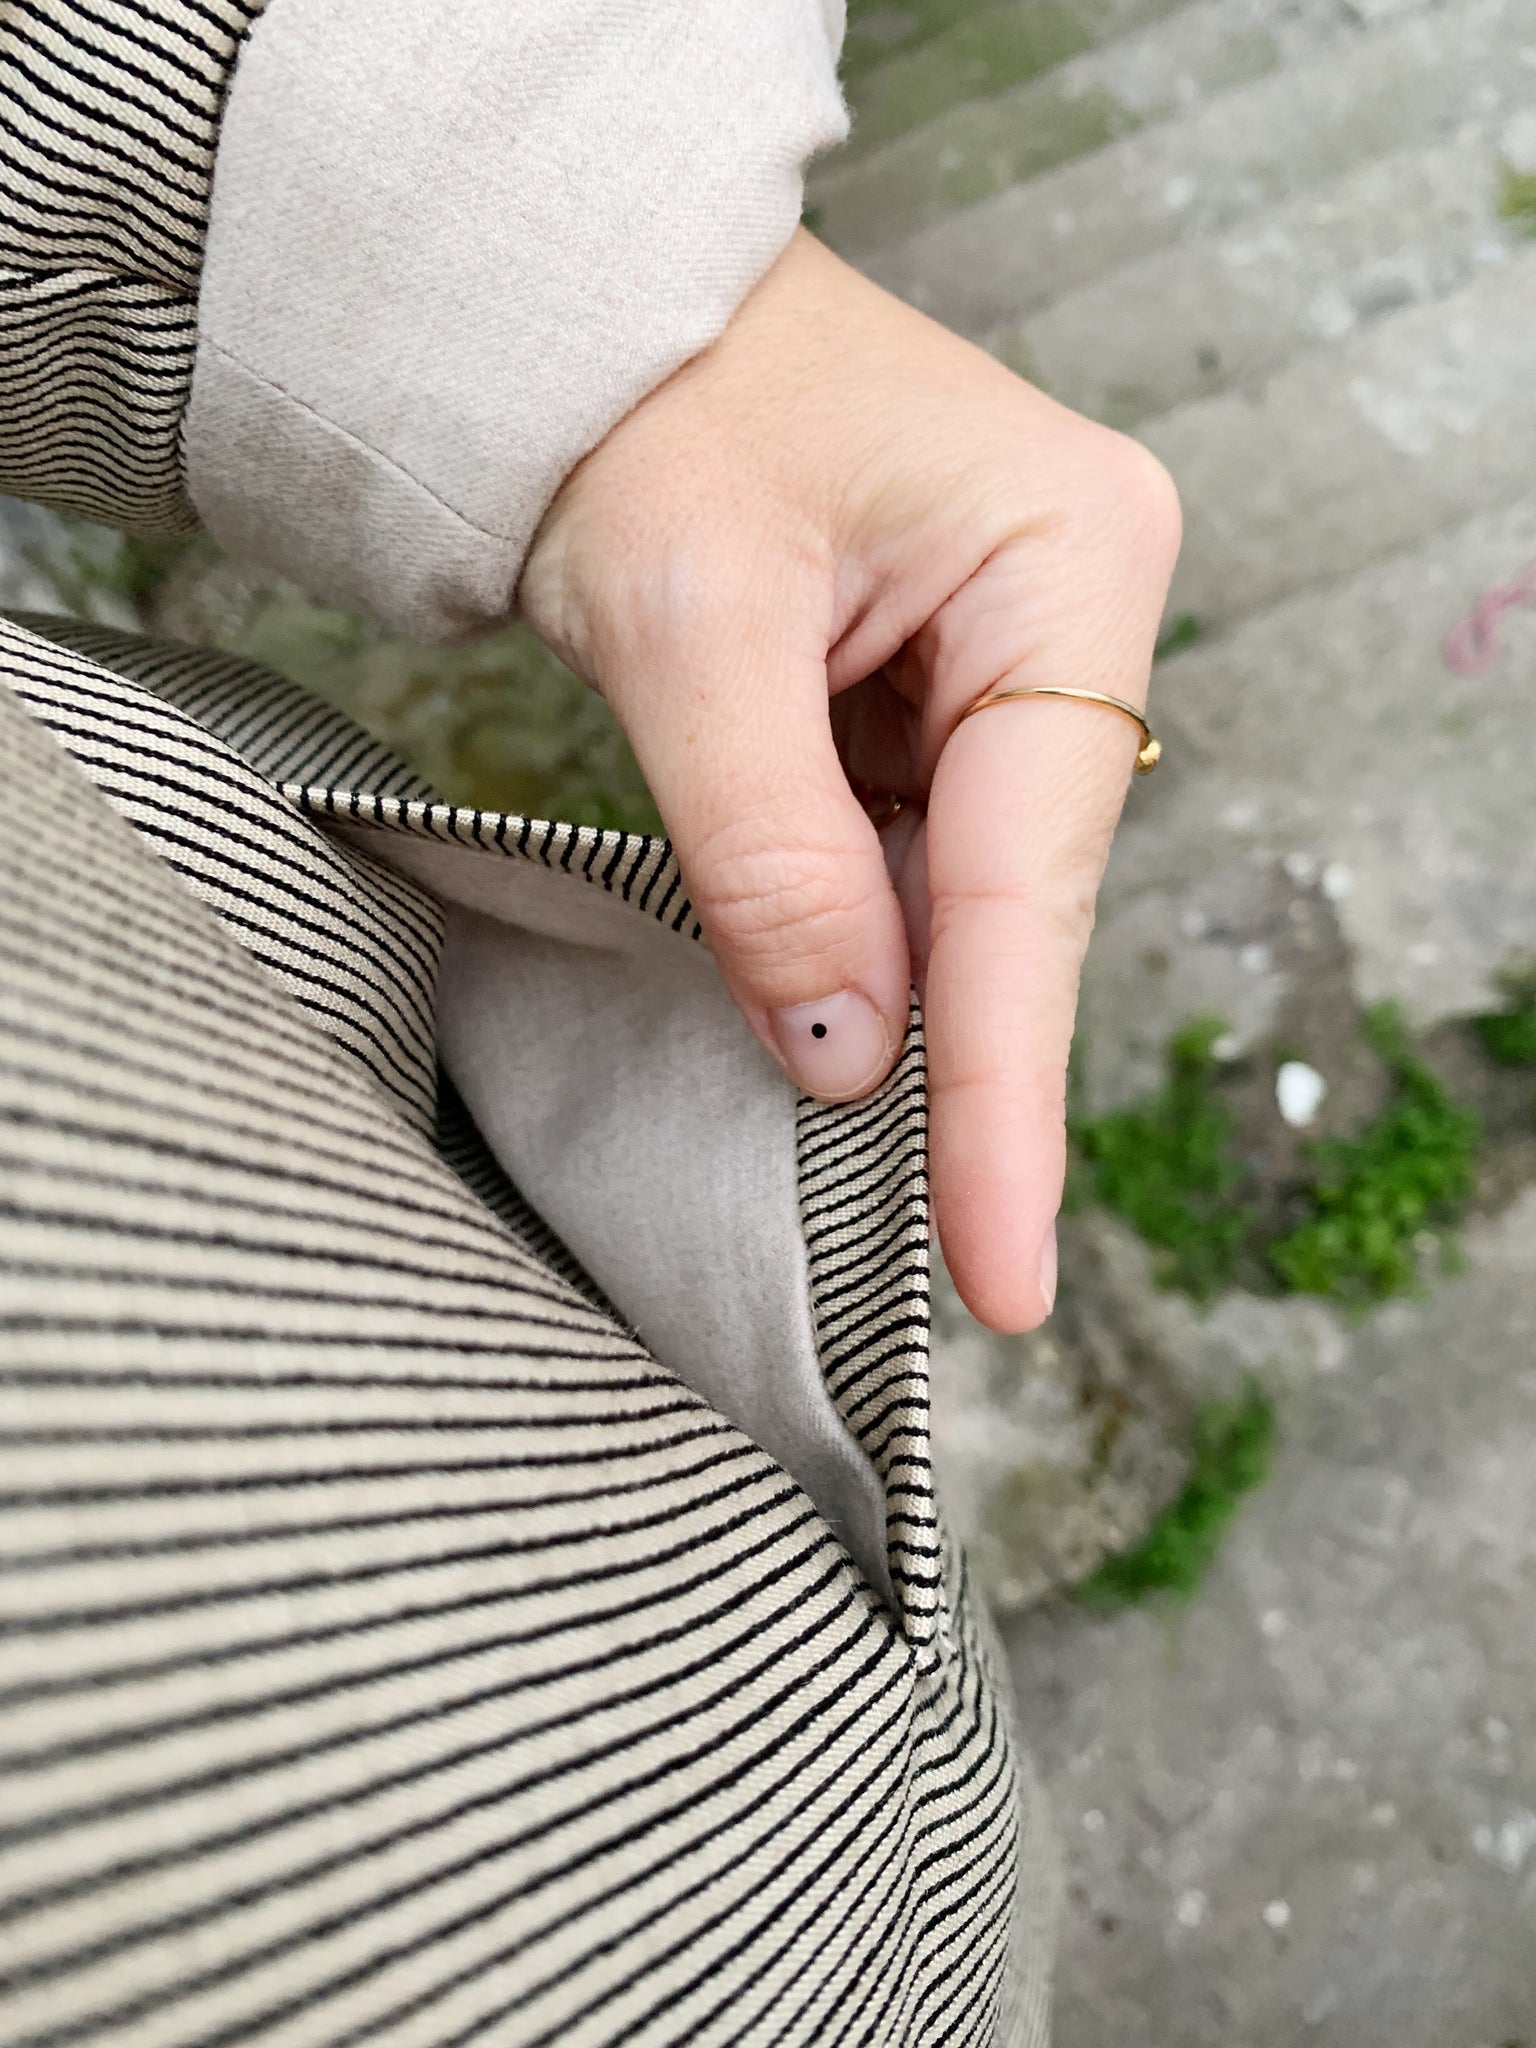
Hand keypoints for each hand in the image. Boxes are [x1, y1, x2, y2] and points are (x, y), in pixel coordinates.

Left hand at [519, 229, 1179, 1332]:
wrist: (578, 315)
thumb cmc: (639, 403)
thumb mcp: (691, 630)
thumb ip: (772, 855)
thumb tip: (842, 1054)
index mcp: (1071, 559)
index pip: (1029, 879)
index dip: (1005, 1092)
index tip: (1008, 1272)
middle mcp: (1071, 613)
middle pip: (1016, 896)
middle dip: (955, 1062)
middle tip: (966, 1260)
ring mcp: (1008, 656)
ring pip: (959, 891)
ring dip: (886, 991)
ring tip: (872, 1123)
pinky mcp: (933, 689)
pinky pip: (905, 853)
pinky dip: (846, 931)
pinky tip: (815, 993)